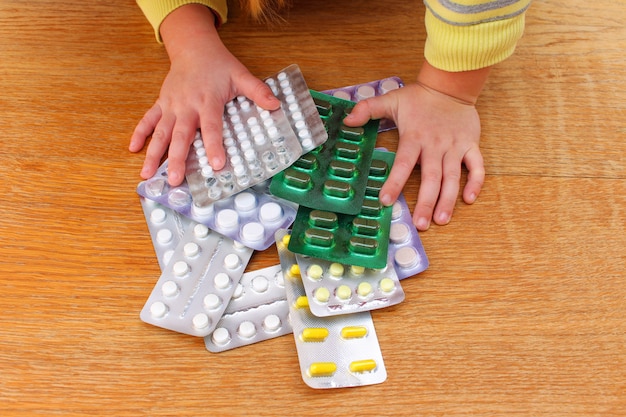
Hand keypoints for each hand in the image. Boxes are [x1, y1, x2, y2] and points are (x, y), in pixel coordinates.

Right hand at [128, 5, 279, 185]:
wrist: (194, 47)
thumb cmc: (219, 65)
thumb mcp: (241, 75)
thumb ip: (258, 91)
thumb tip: (277, 105)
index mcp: (207, 100)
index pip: (211, 127)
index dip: (214, 145)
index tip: (216, 165)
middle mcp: (186, 105)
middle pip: (180, 135)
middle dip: (177, 159)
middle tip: (175, 181)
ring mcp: (171, 105)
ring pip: (160, 132)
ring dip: (153, 154)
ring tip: (147, 175)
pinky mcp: (162, 103)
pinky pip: (148, 120)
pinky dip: (139, 133)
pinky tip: (133, 149)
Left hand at [344, 65, 486, 230]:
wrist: (451, 84)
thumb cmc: (418, 97)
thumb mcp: (391, 99)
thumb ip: (368, 109)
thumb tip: (347, 120)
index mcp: (415, 137)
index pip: (403, 163)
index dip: (394, 182)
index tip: (385, 201)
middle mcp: (435, 145)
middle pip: (431, 178)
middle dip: (426, 203)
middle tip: (421, 225)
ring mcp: (455, 146)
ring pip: (453, 177)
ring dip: (448, 199)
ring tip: (442, 219)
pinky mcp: (470, 144)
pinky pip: (476, 166)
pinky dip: (475, 182)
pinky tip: (468, 199)